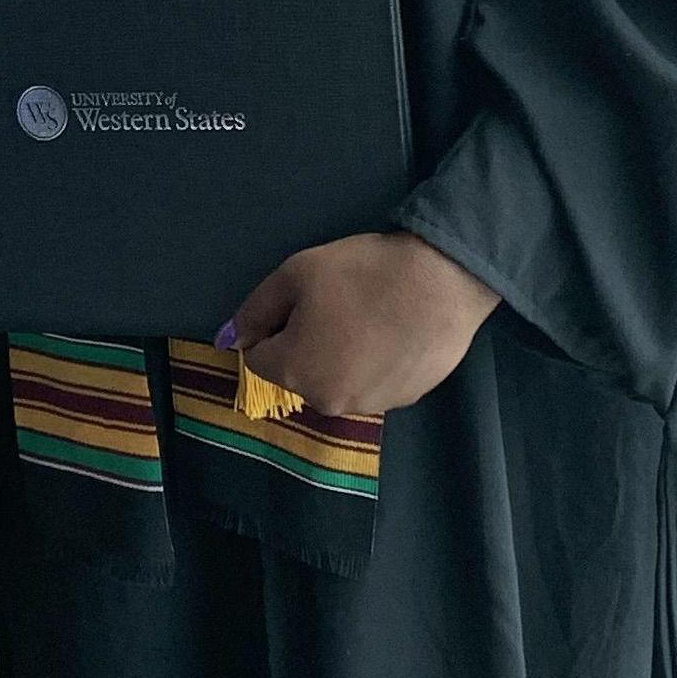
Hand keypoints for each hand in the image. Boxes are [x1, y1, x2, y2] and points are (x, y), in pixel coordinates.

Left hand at [226, 232, 500, 419]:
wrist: (444, 281)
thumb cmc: (363, 273)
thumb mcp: (295, 275)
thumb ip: (255, 310)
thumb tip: (232, 339)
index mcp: (293, 371)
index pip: (258, 356)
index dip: (274, 325)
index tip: (303, 301)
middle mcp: (326, 401)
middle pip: (298, 372)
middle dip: (306, 343)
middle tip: (339, 304)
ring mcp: (369, 404)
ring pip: (337, 379)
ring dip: (341, 356)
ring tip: (372, 317)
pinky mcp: (405, 400)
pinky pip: (373, 381)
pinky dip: (375, 363)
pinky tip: (395, 332)